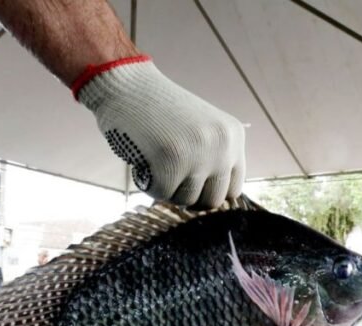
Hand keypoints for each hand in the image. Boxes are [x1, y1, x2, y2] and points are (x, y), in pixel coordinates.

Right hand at [75, 56, 244, 208]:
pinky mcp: (170, 164)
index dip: (210, 192)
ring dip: (168, 188)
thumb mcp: (201, 130)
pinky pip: (162, 195)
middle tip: (170, 175)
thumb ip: (214, 159)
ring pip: (187, 200)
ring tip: (156, 160)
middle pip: (213, 201)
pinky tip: (144, 159)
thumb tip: (215, 204)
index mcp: (232, 136)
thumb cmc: (158, 111)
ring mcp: (198, 155)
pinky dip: (149, 184)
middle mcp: (222, 146)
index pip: (234, 190)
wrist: (127, 84)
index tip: (192, 185)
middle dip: (190, 195)